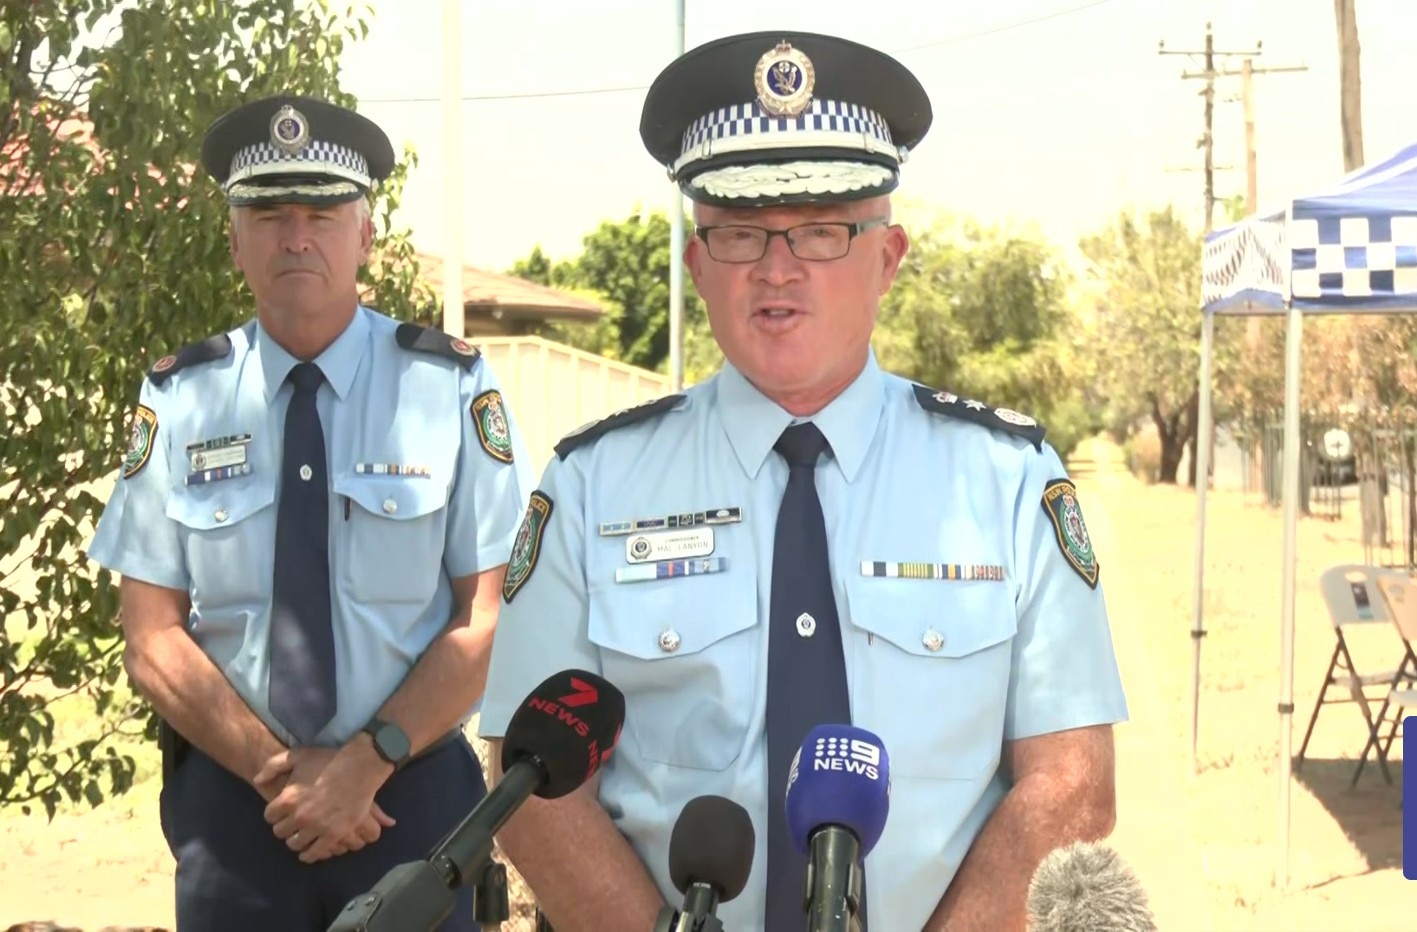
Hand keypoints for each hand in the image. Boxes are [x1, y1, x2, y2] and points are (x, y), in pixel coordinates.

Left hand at [259, 746, 395, 862]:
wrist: (358, 768)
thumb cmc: (328, 760)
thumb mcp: (297, 755)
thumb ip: (273, 766)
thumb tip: (257, 780)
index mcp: (288, 799)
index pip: (270, 816)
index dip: (275, 814)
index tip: (281, 812)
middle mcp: (299, 817)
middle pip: (280, 832)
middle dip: (285, 827)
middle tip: (292, 824)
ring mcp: (317, 828)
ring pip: (295, 844)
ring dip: (296, 841)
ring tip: (301, 836)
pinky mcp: (333, 835)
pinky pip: (315, 852)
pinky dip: (310, 855)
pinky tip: (308, 853)